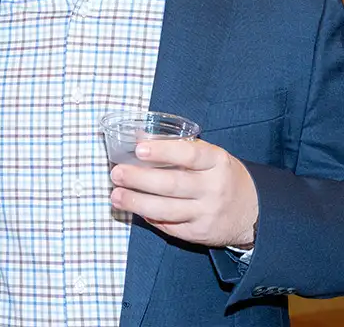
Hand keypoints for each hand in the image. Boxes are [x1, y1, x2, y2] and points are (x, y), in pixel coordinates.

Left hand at [109, 139, 257, 247]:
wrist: (253, 210)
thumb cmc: (220, 175)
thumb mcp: (209, 155)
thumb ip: (177, 147)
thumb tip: (138, 136)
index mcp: (216, 162)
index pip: (189, 154)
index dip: (163, 151)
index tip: (139, 149)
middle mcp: (214, 187)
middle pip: (172, 184)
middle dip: (140, 179)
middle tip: (116, 174)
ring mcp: (208, 213)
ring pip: (167, 210)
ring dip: (137, 202)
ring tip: (116, 196)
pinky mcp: (201, 233)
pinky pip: (171, 226)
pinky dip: (151, 217)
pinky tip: (136, 209)